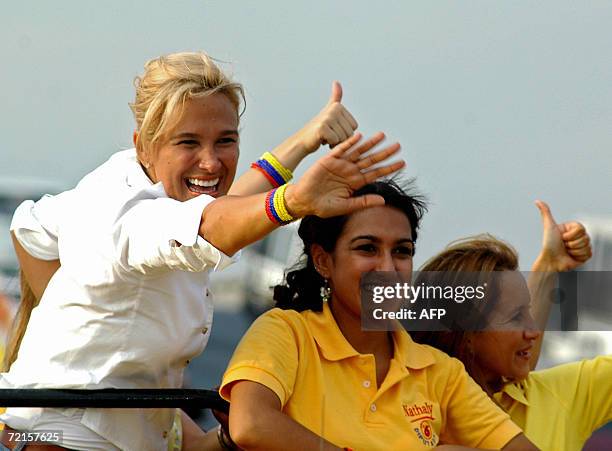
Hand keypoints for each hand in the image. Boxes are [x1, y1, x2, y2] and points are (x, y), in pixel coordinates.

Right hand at [285, 132, 403, 217]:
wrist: (304, 201)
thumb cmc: (323, 206)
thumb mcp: (346, 206)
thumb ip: (364, 202)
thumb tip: (383, 200)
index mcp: (355, 182)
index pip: (376, 173)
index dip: (389, 168)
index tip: (403, 163)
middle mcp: (350, 171)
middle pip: (371, 160)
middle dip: (384, 153)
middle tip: (398, 146)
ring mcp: (340, 164)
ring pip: (359, 152)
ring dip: (370, 144)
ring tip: (382, 136)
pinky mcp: (328, 160)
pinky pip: (341, 149)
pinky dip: (349, 143)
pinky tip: (359, 136)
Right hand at [293, 81, 357, 153]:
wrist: (303, 140)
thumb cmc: (319, 129)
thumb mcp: (329, 111)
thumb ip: (335, 97)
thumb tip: (336, 82)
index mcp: (338, 106)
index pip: (354, 127)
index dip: (345, 133)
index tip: (333, 129)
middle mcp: (333, 109)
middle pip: (350, 132)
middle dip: (340, 139)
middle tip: (328, 135)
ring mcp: (328, 118)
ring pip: (343, 138)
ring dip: (335, 142)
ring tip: (325, 137)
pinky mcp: (322, 127)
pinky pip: (335, 141)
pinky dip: (329, 144)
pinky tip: (322, 140)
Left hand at [533, 200, 591, 271]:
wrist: (550, 260)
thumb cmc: (548, 244)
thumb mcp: (548, 226)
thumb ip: (545, 213)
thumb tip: (537, 201)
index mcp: (572, 228)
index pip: (581, 228)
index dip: (570, 235)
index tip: (561, 237)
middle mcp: (578, 236)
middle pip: (585, 237)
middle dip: (572, 243)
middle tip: (563, 245)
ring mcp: (582, 245)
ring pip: (587, 246)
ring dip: (574, 250)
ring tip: (566, 251)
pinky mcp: (585, 255)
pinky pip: (589, 254)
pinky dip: (579, 256)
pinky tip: (571, 256)